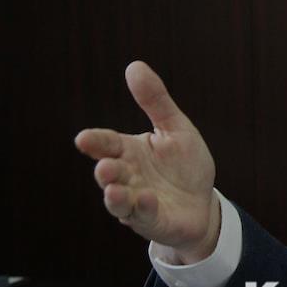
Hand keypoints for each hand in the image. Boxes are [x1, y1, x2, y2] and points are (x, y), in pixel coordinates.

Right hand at [75, 61, 220, 262]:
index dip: (96, 142)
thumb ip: (156, 101)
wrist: (202, 204)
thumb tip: (134, 66)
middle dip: (105, 170)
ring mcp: (136, 201)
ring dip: (115, 195)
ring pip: (118, 200)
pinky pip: (143, 215)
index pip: (107, 144)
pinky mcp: (152, 220)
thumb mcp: (176, 128)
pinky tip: (147, 198)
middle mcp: (128, 177)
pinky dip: (142, 207)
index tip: (84, 139)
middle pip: (109, 173)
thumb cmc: (184, 165)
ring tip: (113, 189)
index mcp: (129, 151)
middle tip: (105, 166)